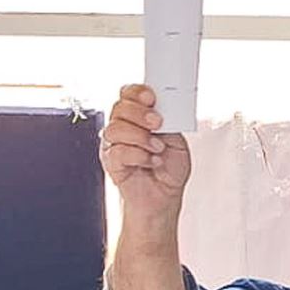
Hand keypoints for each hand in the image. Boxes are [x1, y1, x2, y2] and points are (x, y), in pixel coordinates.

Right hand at [100, 84, 190, 211]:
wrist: (164, 196)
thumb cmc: (169, 169)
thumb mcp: (177, 142)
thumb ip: (169, 124)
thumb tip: (163, 110)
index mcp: (138, 117)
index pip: (128, 94)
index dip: (137, 92)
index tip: (152, 98)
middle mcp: (123, 127)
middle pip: (120, 107)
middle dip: (140, 113)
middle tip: (157, 124)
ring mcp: (114, 144)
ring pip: (115, 129)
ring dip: (141, 137)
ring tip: (157, 148)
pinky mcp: (111, 162)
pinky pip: (118, 151)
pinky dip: (138, 155)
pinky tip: (151, 161)